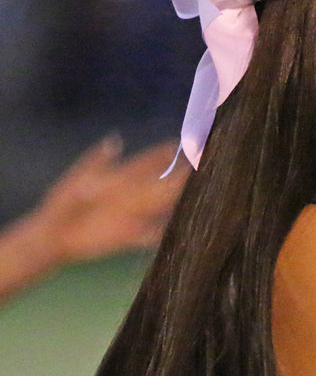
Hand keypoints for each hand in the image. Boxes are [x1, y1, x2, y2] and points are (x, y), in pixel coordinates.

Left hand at [32, 136, 187, 264]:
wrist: (55, 234)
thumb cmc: (63, 203)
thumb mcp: (80, 177)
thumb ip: (98, 160)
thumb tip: (116, 140)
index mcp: (119, 177)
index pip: (147, 161)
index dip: (164, 153)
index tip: (181, 143)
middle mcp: (130, 195)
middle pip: (160, 182)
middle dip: (180, 175)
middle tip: (200, 166)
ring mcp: (133, 215)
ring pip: (161, 206)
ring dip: (179, 202)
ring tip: (198, 195)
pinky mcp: (131, 236)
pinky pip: (154, 234)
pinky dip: (166, 232)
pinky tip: (179, 228)